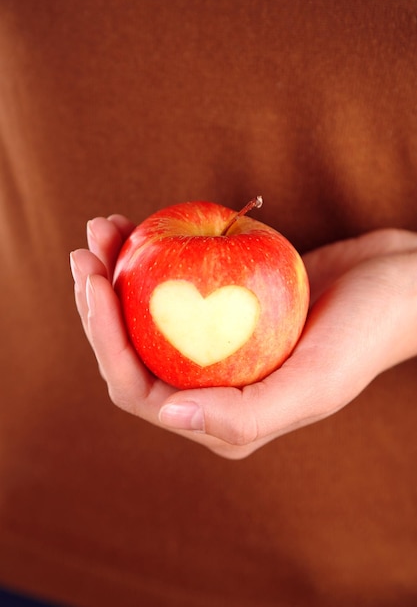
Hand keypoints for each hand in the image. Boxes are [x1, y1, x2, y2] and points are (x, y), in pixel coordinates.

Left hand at [70, 218, 416, 458]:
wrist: (398, 283)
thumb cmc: (367, 331)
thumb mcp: (317, 380)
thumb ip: (245, 417)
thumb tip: (170, 418)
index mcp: (223, 420)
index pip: (139, 389)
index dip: (104, 339)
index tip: (95, 279)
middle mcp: (211, 389)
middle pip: (129, 352)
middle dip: (97, 305)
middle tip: (86, 249)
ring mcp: (216, 349)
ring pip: (144, 318)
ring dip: (114, 275)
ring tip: (103, 228)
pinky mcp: (224, 311)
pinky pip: (172, 289)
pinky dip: (148, 258)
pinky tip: (136, 225)